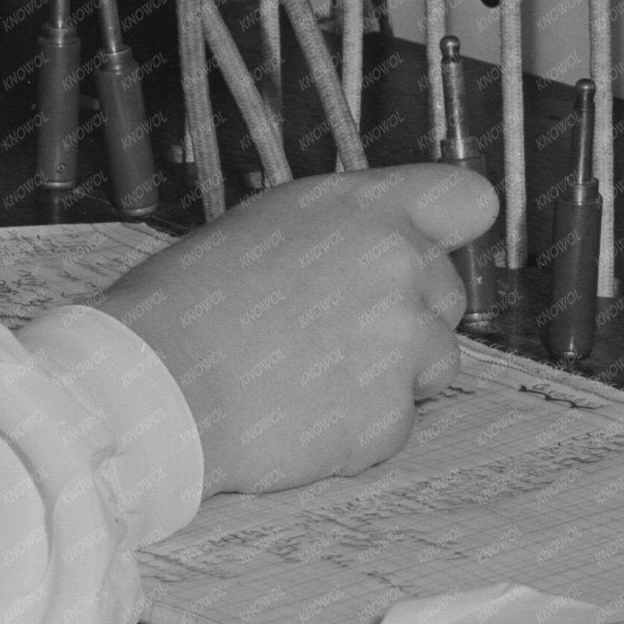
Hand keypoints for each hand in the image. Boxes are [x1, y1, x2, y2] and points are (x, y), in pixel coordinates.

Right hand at [89, 164, 497, 497]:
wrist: (157, 384)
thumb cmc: (187, 302)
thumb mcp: (262, 225)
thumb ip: (339, 228)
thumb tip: (372, 243)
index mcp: (362, 209)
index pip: (465, 199)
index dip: (446, 227)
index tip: (427, 244)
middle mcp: (397, 268)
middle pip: (449, 293)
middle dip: (406, 313)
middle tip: (331, 328)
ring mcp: (401, 346)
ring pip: (434, 362)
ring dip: (390, 372)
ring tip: (310, 373)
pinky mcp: (390, 418)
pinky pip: (397, 422)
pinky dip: (358, 425)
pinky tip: (300, 412)